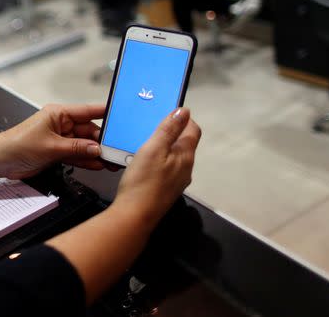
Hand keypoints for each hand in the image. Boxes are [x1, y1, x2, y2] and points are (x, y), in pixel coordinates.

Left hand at [0, 103, 115, 180]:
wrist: (0, 160)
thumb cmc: (17, 145)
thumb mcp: (52, 147)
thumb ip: (77, 148)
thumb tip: (96, 149)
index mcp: (59, 113)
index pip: (88, 111)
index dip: (106, 113)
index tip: (122, 117)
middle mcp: (60, 124)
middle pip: (89, 130)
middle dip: (102, 141)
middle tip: (116, 150)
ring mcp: (59, 138)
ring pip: (84, 144)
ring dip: (95, 153)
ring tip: (111, 160)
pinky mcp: (56, 151)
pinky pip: (76, 154)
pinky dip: (86, 160)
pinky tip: (97, 164)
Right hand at [112, 108, 200, 228]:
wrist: (135, 215)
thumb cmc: (143, 181)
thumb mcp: (153, 149)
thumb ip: (168, 129)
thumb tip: (183, 111)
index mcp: (185, 155)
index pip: (193, 129)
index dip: (183, 118)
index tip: (166, 113)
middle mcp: (186, 168)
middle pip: (184, 143)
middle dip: (171, 132)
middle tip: (150, 126)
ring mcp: (177, 180)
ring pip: (174, 156)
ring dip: (163, 146)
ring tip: (143, 143)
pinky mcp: (166, 189)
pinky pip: (166, 168)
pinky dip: (158, 160)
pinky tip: (143, 163)